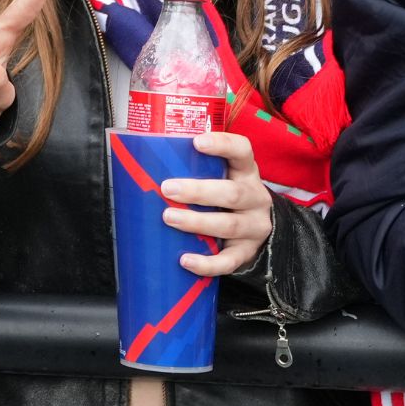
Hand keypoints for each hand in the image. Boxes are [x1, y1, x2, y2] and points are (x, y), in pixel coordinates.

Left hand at [165, 131, 273, 275]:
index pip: (242, 151)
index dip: (222, 145)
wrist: (258, 228)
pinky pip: (229, 261)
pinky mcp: (247, 253)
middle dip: (198, 191)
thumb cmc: (226, 195)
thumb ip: (197, 168)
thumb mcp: (223, 176)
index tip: (196, 142)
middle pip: (232, 193)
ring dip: (197, 222)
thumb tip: (145, 160)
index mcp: (246, 172)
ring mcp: (254, 227)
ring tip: (169, 218)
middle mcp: (255, 198)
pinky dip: (207, 263)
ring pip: (229, 225)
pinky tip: (185, 260)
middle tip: (167, 188)